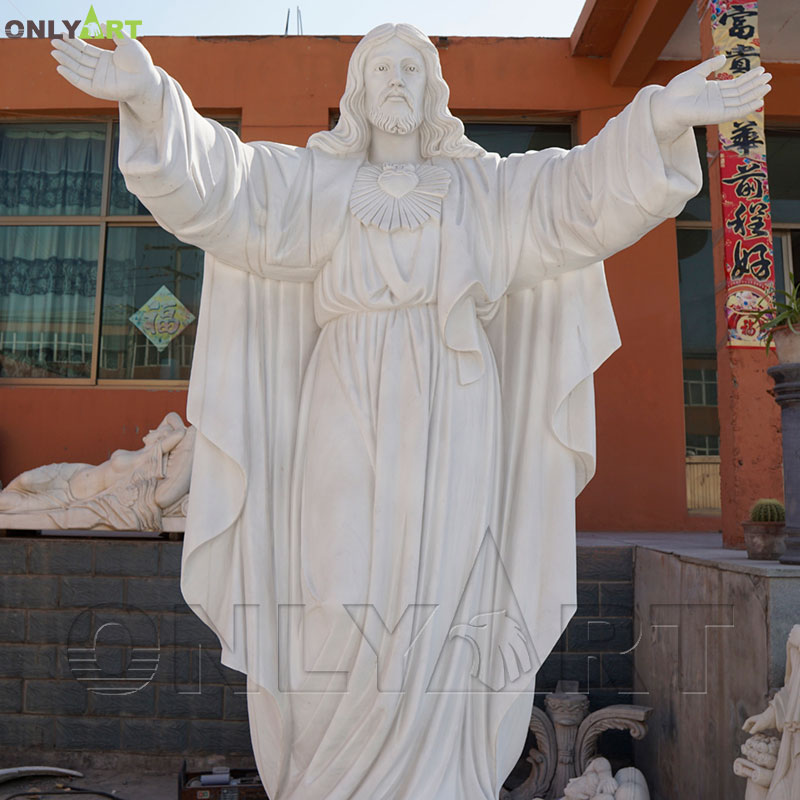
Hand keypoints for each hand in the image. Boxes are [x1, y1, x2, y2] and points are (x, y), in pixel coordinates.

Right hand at [51, 28, 160, 106]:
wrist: (146, 79)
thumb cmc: (140, 62)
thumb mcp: (127, 41)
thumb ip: (114, 32)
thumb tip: (100, 24)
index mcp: (106, 59)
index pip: (86, 50)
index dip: (74, 42)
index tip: (63, 34)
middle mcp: (101, 70)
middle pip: (79, 58)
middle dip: (66, 50)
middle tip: (53, 42)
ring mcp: (99, 80)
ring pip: (78, 69)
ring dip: (66, 60)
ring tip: (54, 52)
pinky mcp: (99, 89)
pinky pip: (81, 82)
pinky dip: (70, 76)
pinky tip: (60, 67)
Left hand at [650, 54, 770, 142]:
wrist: (667, 104)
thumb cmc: (677, 91)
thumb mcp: (696, 73)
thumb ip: (710, 66)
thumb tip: (724, 58)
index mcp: (713, 91)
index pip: (735, 85)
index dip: (748, 78)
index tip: (761, 70)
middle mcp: (717, 100)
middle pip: (741, 92)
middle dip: (755, 84)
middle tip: (769, 76)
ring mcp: (717, 108)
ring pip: (741, 101)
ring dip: (754, 94)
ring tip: (768, 85)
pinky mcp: (716, 116)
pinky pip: (735, 112)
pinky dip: (747, 107)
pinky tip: (758, 101)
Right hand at [743, 706, 776, 733]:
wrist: (774, 717)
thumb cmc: (765, 720)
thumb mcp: (759, 725)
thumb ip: (754, 729)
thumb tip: (750, 733)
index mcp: (753, 719)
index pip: (748, 722)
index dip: (745, 726)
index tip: (743, 729)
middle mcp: (756, 719)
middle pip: (751, 723)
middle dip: (748, 727)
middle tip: (745, 730)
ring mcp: (761, 721)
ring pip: (755, 725)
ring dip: (753, 728)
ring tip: (751, 732)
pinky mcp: (766, 724)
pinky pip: (760, 727)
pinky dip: (758, 730)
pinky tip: (759, 732)